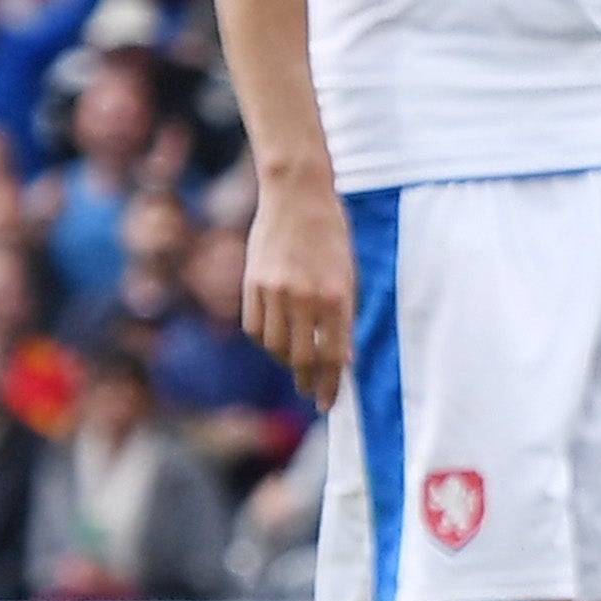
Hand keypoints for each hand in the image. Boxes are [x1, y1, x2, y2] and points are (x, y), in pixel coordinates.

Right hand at [246, 178, 355, 407]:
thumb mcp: (349, 274)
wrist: (297, 197)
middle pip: (302, 358)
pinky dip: (265, 341)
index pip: (333, 356)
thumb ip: (344, 316)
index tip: (330, 404)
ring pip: (274, 347)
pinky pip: (254, 327)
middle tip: (314, 394)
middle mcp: (304, 298)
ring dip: (287, 362)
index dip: (331, 385)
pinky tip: (276, 343)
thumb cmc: (331, 235)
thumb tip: (343, 358)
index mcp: (336, 297)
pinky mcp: (251, 284)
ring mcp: (274, 291)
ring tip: (298, 367)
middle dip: (309, 382)